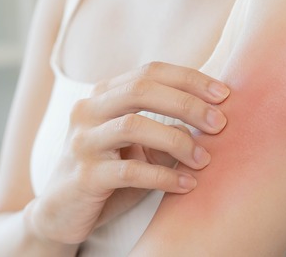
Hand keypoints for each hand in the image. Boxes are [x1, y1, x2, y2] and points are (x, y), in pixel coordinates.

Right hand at [25, 62, 229, 244]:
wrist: (61, 212)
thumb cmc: (109, 174)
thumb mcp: (139, 147)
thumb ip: (166, 129)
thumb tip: (209, 121)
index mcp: (103, 95)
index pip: (150, 72)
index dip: (189, 79)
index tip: (224, 94)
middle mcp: (88, 110)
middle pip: (142, 89)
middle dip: (187, 103)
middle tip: (220, 123)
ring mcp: (82, 142)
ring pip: (133, 124)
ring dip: (177, 141)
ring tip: (204, 159)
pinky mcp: (84, 176)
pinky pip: (129, 171)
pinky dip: (163, 177)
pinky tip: (187, 184)